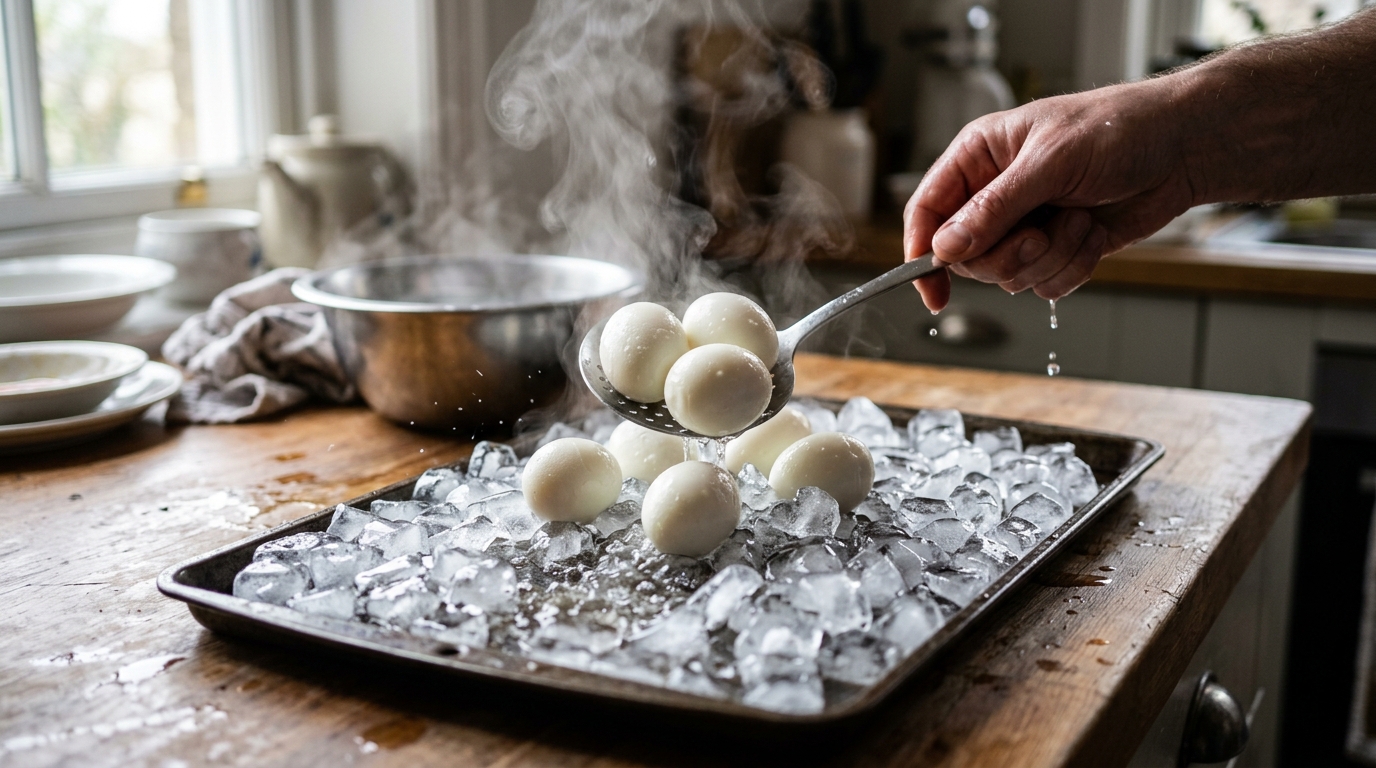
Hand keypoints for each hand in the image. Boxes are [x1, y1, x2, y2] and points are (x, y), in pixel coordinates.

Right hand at [902, 78, 1196, 310]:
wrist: (1183, 148)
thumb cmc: (1118, 130)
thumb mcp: (1049, 163)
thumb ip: (993, 209)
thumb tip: (945, 249)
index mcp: (978, 158)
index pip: (928, 212)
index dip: (922, 253)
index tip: (933, 291)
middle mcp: (994, 194)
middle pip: (967, 257)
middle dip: (1009, 255)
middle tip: (1040, 235)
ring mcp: (1026, 224)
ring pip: (1008, 276)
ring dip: (1050, 258)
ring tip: (1079, 221)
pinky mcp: (1057, 248)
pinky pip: (1044, 285)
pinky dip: (1073, 267)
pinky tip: (1093, 233)